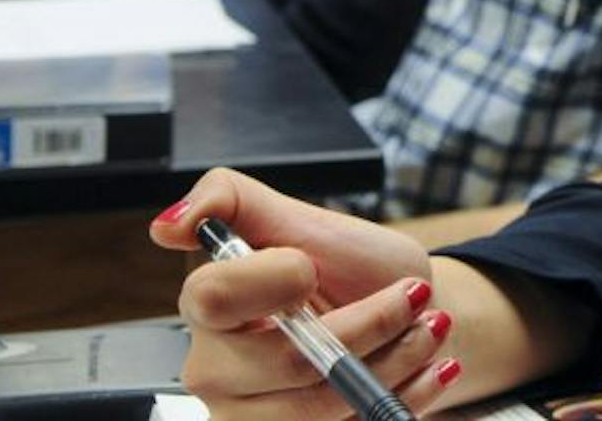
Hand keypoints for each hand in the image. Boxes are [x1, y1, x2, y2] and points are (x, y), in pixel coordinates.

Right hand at [153, 169, 460, 420]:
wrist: (405, 311)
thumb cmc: (349, 267)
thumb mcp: (304, 219)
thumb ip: (233, 201)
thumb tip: (169, 225)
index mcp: (208, 309)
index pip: (213, 297)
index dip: (276, 279)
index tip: (311, 267)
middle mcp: (217, 372)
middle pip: (289, 362)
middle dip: (370, 323)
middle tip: (412, 296)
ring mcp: (253, 417)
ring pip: (327, 403)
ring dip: (397, 359)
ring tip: (427, 327)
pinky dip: (407, 395)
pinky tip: (432, 366)